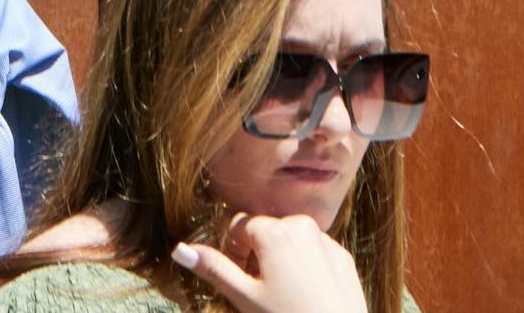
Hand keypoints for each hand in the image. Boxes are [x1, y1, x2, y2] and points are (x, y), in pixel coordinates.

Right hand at [171, 215, 368, 312]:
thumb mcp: (244, 298)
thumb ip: (214, 269)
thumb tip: (180, 249)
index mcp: (274, 230)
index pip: (239, 226)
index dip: (232, 252)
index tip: (238, 280)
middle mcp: (302, 225)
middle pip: (265, 231)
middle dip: (256, 255)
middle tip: (257, 291)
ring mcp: (327, 241)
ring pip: (291, 241)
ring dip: (279, 260)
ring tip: (281, 295)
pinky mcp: (343, 257)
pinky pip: (315, 252)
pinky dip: (304, 267)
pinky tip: (304, 296)